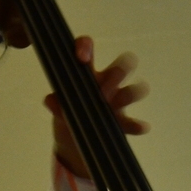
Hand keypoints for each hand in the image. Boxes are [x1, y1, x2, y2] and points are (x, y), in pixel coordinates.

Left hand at [44, 36, 148, 178]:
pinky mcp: (123, 123)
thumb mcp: (57, 109)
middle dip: (119, 71)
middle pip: (123, 64)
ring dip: (131, 93)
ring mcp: (118, 101)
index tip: (82, 58)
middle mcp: (106, 82)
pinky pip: (133, 122)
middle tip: (103, 93)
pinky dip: (136, 125)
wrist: (72, 144)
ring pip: (135, 89)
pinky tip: (139, 128)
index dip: (86, 46)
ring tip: (116, 107)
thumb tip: (50, 100)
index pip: (88, 47)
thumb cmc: (67, 114)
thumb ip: (56, 103)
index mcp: (86, 73)